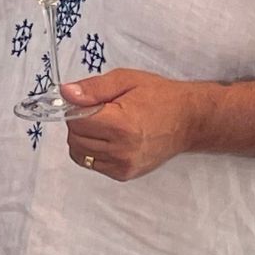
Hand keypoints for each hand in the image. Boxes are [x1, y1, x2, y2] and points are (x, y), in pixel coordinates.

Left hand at [62, 68, 216, 181]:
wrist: (189, 120)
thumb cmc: (160, 96)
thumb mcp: (125, 80)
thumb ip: (93, 88)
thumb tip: (66, 93)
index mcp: (121, 125)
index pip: (76, 122)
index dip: (75, 108)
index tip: (85, 100)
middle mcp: (122, 150)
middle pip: (75, 139)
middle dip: (77, 123)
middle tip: (96, 110)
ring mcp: (124, 166)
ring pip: (80, 154)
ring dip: (83, 138)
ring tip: (104, 124)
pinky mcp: (125, 174)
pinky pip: (93, 164)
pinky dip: (93, 150)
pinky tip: (109, 138)